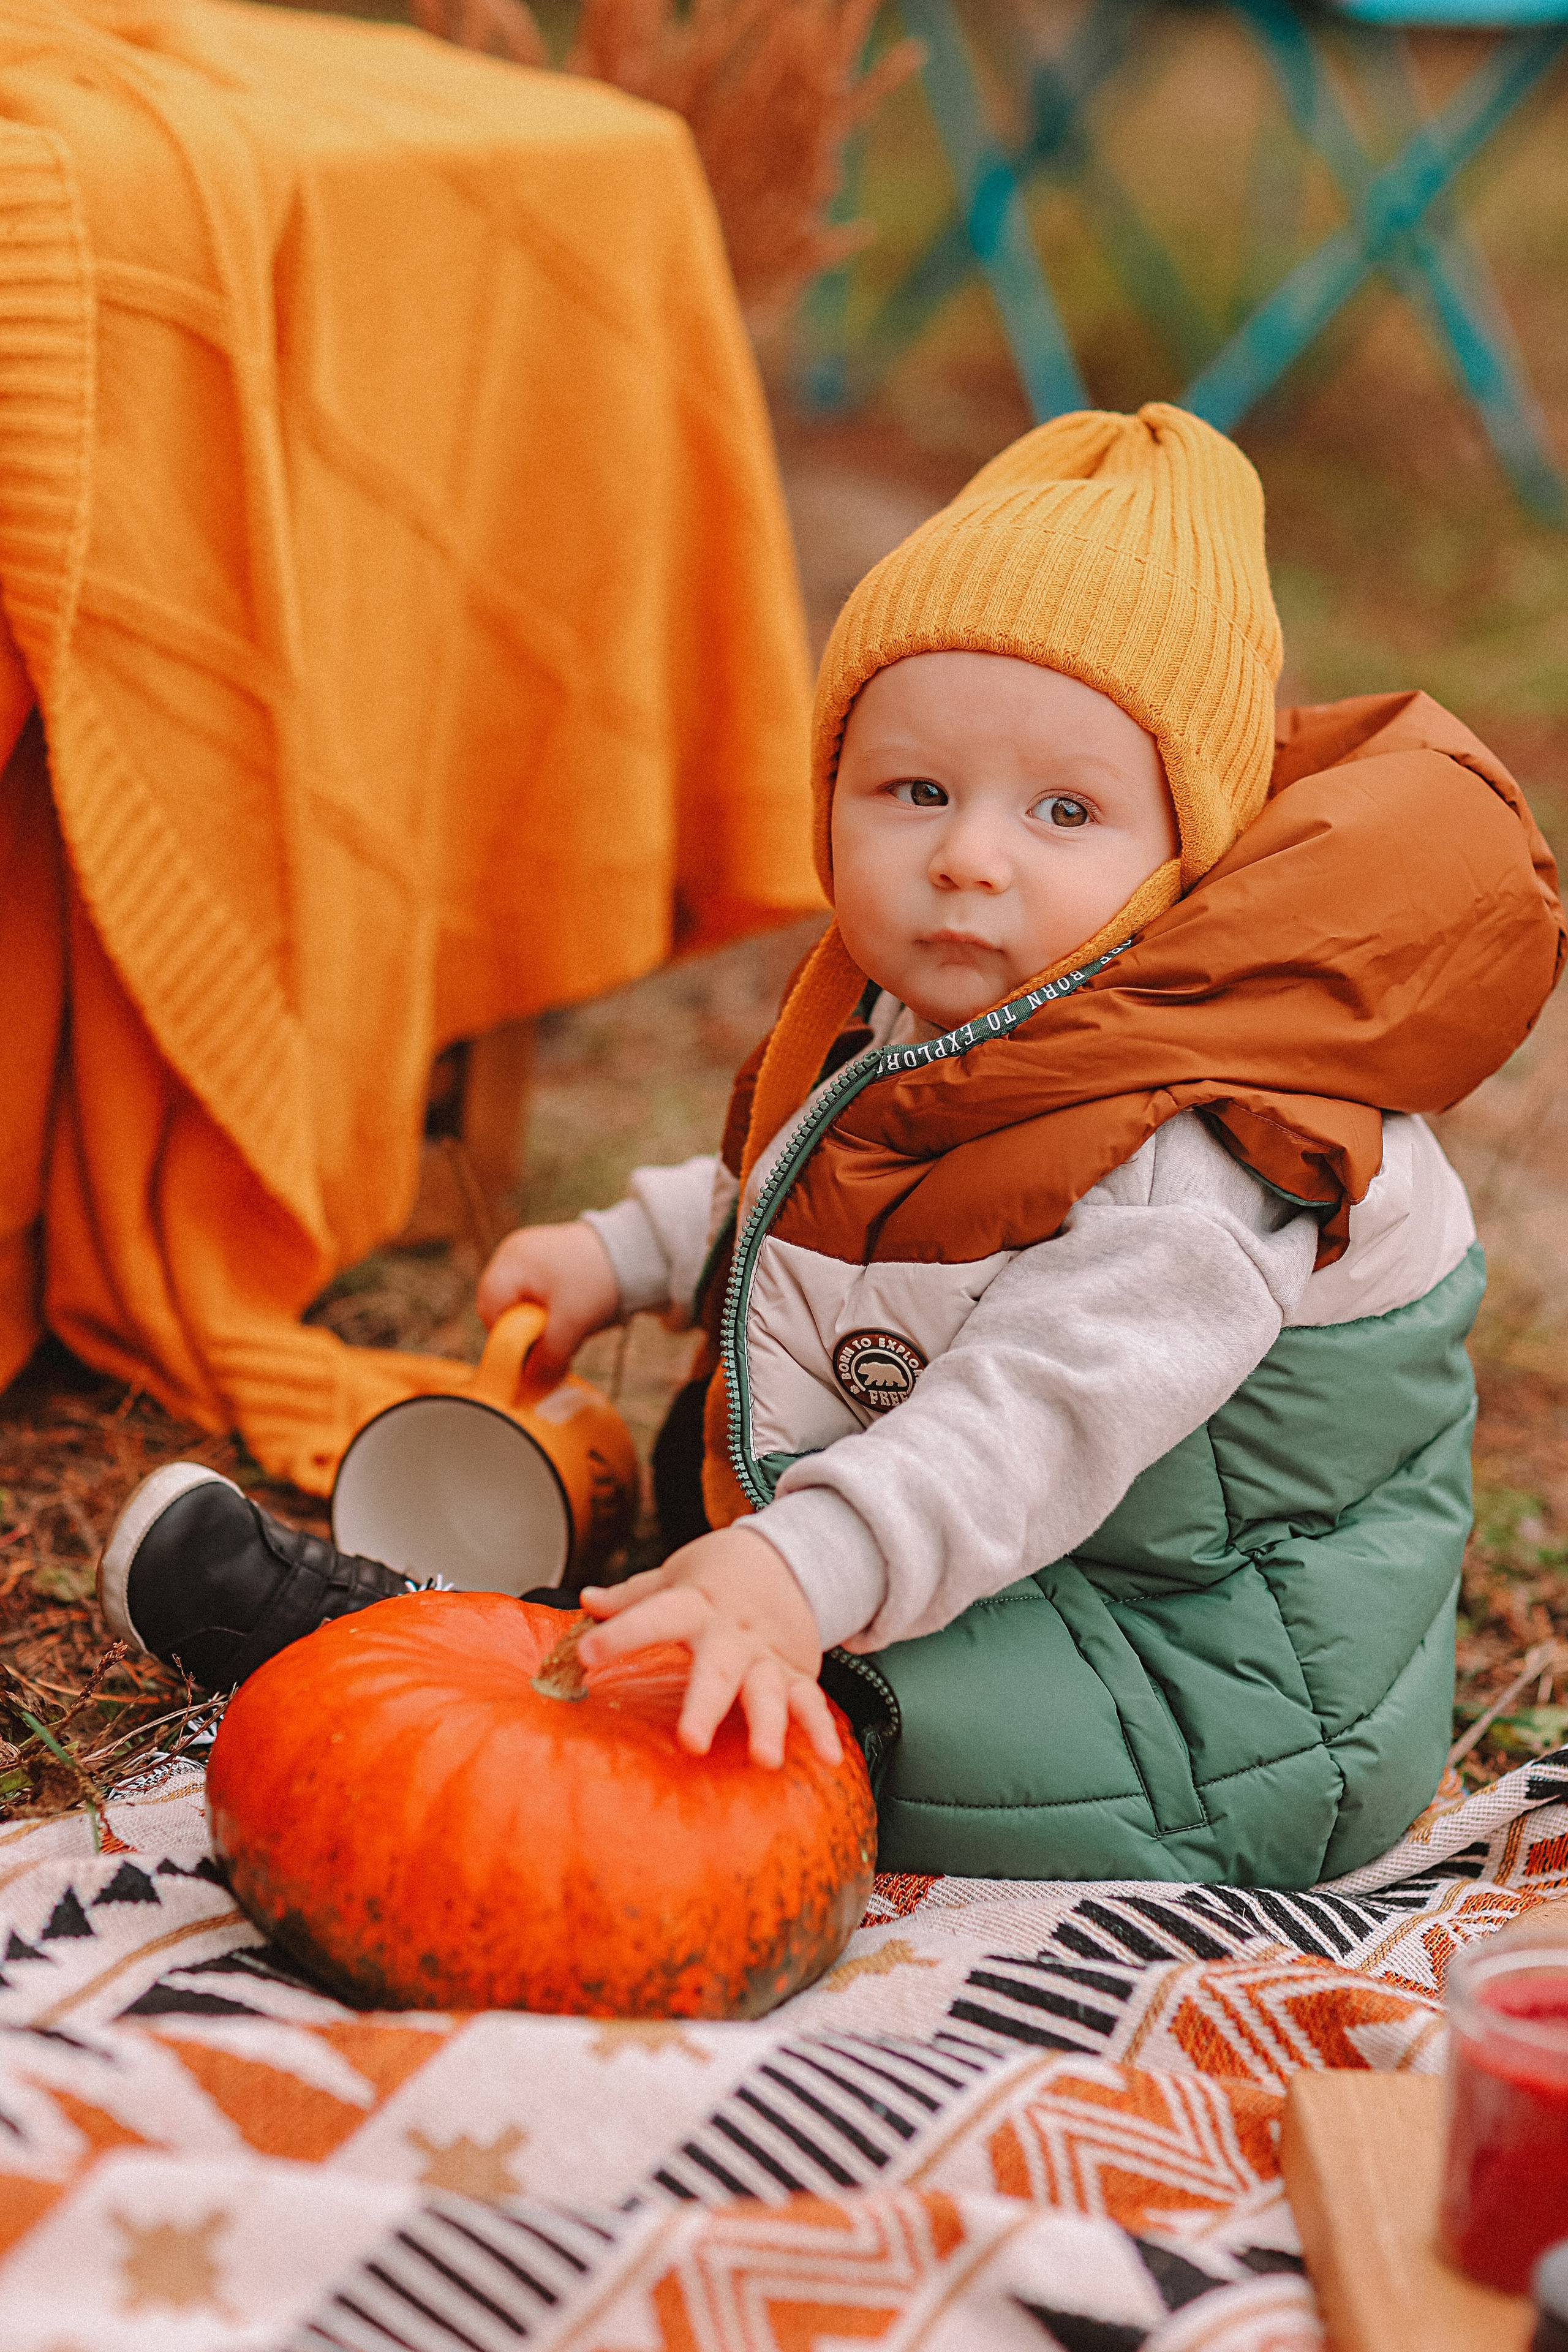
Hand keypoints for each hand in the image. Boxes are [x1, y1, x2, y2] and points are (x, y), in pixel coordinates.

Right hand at [476, 1220, 619, 1377]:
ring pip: (521, 1301)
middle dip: (527, 1329)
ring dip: (543, 1319)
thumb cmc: (600, 1278)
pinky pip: (537, 1291)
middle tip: (554, 1339)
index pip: (489, 1311)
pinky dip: (553, 1307)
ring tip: (570, 1322)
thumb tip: (530, 1382)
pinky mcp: (547, 1257)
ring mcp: (528, 1252)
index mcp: (511, 1262)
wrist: (637, 1249)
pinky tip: (573, 1309)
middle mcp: (513, 1253)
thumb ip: (548, 1356)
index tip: (532, 1352)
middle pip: (502, 1306)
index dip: (507, 1337)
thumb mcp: (572, 1323)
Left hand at [577, 1524, 841, 1770]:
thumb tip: (586, 1599)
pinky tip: (827, 1758)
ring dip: (768, 1725)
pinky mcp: (795, 1673)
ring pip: (768, 1691)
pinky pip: (810, 1702)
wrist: (787, 1555)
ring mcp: (767, 1655)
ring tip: (765, 1760)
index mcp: (695, 1604)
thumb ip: (632, 1596)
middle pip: (718, 1668)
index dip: (622, 1633)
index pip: (655, 1614)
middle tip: (689, 1742)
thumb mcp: (674, 1576)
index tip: (586, 1653)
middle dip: (705, 1706)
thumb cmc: (717, 1575)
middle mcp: (732, 1633)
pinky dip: (821, 1729)